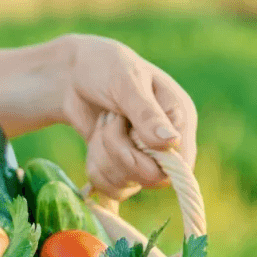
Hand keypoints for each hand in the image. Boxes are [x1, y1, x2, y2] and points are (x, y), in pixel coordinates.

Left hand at [59, 34, 197, 200]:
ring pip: (126, 184)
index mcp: (179, 119)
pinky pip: (109, 187)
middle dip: (121, 152)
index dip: (154, 161)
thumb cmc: (107, 68)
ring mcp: (143, 158)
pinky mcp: (120, 167)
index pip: (181, 164)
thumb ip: (147, 114)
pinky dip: (95, 166)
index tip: (131, 135)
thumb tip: (171, 142)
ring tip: (104, 122)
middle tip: (110, 120)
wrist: (74, 75)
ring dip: (103, 154)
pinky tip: (94, 140)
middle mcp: (166, 144)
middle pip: (151, 178)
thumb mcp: (127, 83)